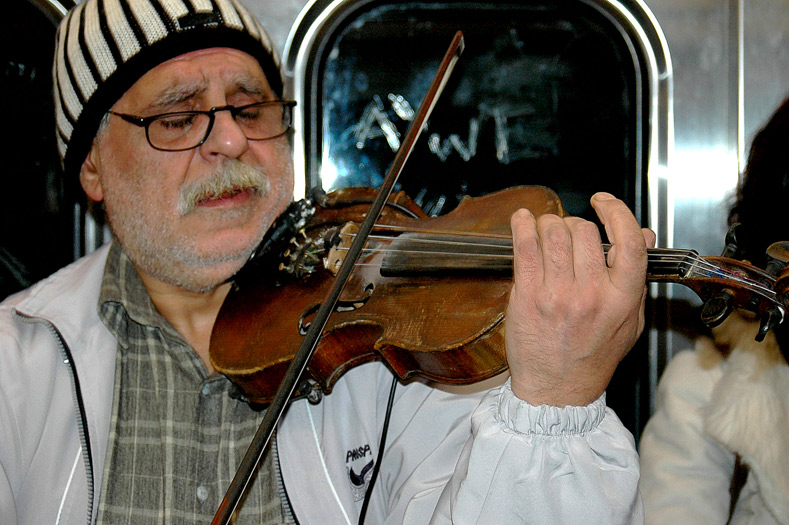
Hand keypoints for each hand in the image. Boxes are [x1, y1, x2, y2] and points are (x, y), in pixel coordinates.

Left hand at [505, 192, 655, 405]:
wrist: (557, 390)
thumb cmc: (593, 357)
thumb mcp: (630, 321)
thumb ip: (636, 277)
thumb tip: (643, 234)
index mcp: (623, 298)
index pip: (628, 241)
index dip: (617, 212)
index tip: (603, 202)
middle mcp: (592, 293)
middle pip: (584, 231)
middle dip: (574, 225)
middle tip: (567, 236)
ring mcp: (558, 293)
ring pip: (553, 232)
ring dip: (548, 224)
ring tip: (546, 232)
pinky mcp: (527, 295)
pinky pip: (524, 246)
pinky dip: (522, 226)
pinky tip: (521, 221)